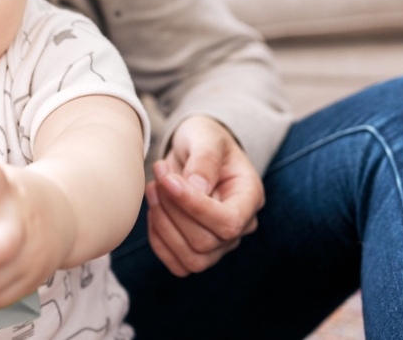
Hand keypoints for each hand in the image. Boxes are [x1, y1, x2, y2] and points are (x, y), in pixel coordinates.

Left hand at [146, 115, 262, 276]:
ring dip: (163, 225)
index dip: (194, 207)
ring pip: (192, 259)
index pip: (228, 222)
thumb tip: (197, 188)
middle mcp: (240, 226)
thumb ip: (204, 158)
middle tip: (158, 175)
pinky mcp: (198, 251)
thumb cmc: (204, 139)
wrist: (195, 150)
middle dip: (173, 210)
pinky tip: (153, 211)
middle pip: (205, 242)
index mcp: (249, 197)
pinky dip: (158, 242)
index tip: (168, 180)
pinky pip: (178, 264)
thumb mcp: (206, 136)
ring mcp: (220, 244)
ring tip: (152, 189)